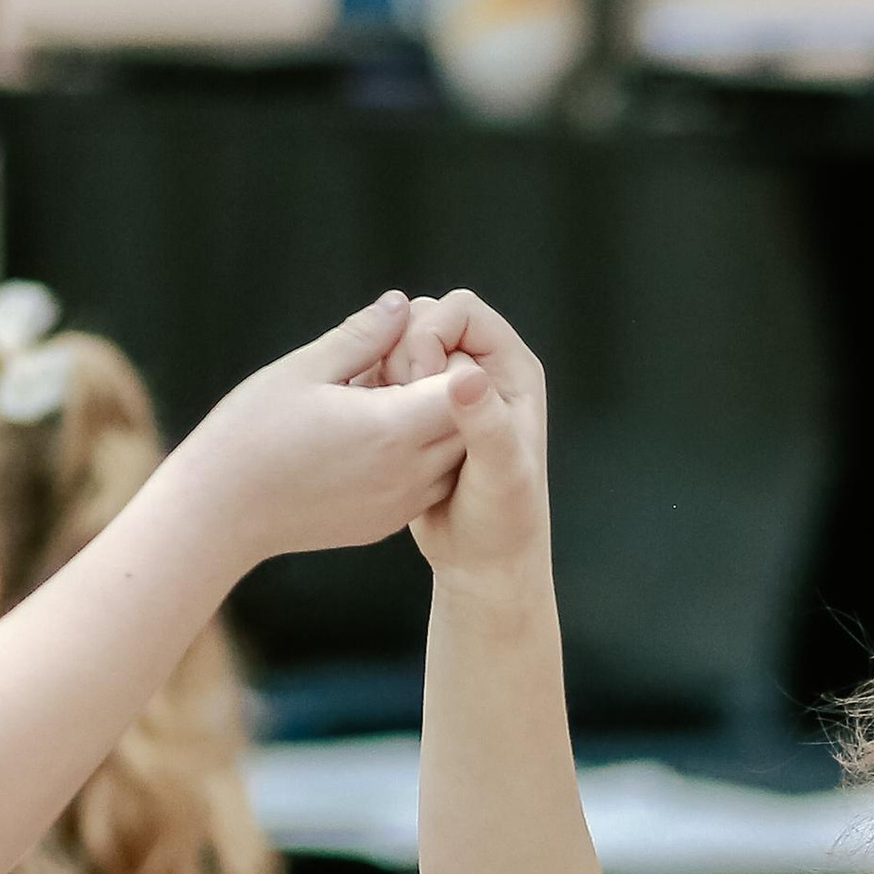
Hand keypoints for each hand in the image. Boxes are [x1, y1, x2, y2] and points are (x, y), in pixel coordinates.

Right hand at [179, 293, 473, 573]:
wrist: (221, 513)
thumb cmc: (252, 433)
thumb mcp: (304, 369)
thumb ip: (362, 336)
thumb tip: (402, 305)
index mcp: (392, 429)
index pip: (462, 388)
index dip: (445, 359)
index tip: (408, 348)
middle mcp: (407, 474)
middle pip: (467, 425)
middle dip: (447, 393)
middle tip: (400, 370)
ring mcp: (399, 506)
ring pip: (452, 461)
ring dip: (435, 429)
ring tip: (384, 405)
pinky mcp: (385, 525)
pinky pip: (426, 487)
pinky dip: (418, 460)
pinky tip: (373, 441)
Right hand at [383, 286, 551, 579]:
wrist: (479, 563)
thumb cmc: (502, 522)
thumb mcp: (499, 473)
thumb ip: (482, 419)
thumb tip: (464, 373)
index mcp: (510, 371)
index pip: (460, 310)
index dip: (430, 331)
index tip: (414, 377)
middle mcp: (485, 376)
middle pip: (429, 324)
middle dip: (401, 353)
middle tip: (389, 400)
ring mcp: (453, 396)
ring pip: (405, 354)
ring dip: (382, 376)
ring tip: (374, 416)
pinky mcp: (425, 419)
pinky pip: (391, 387)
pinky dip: (373, 398)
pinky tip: (363, 430)